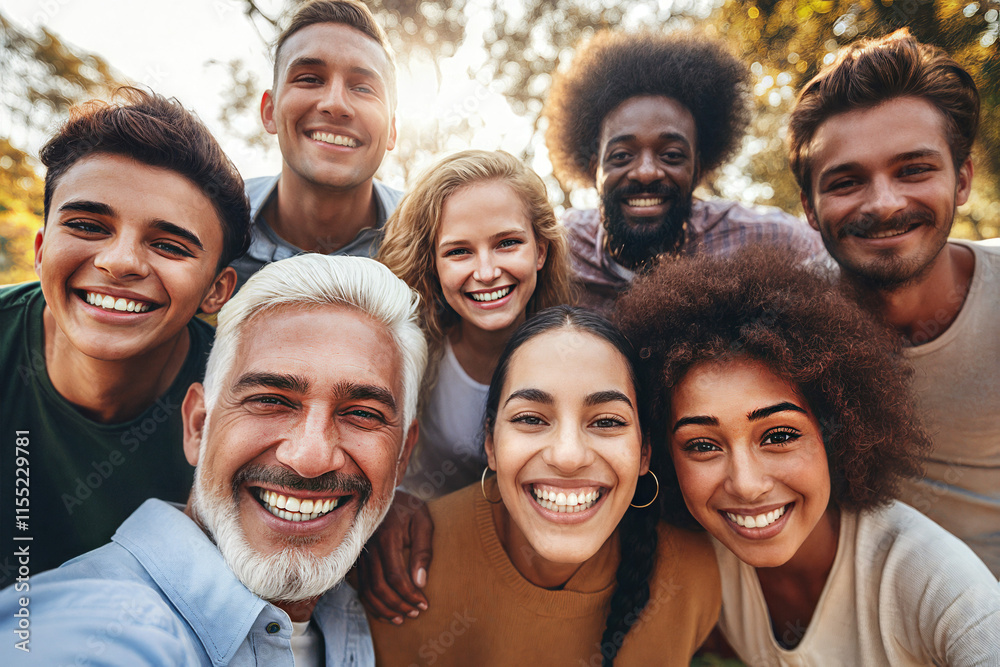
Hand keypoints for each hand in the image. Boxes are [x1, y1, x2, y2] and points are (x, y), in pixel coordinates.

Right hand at [357, 491, 433, 622]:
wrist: (384, 494)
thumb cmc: (408, 508)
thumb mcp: (423, 521)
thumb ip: (423, 550)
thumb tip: (420, 582)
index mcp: (387, 536)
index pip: (395, 576)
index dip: (409, 594)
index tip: (423, 604)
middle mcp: (369, 546)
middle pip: (379, 586)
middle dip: (398, 605)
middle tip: (414, 614)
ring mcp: (360, 553)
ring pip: (367, 590)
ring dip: (383, 608)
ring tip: (400, 618)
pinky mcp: (357, 559)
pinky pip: (360, 586)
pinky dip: (371, 603)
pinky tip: (384, 611)